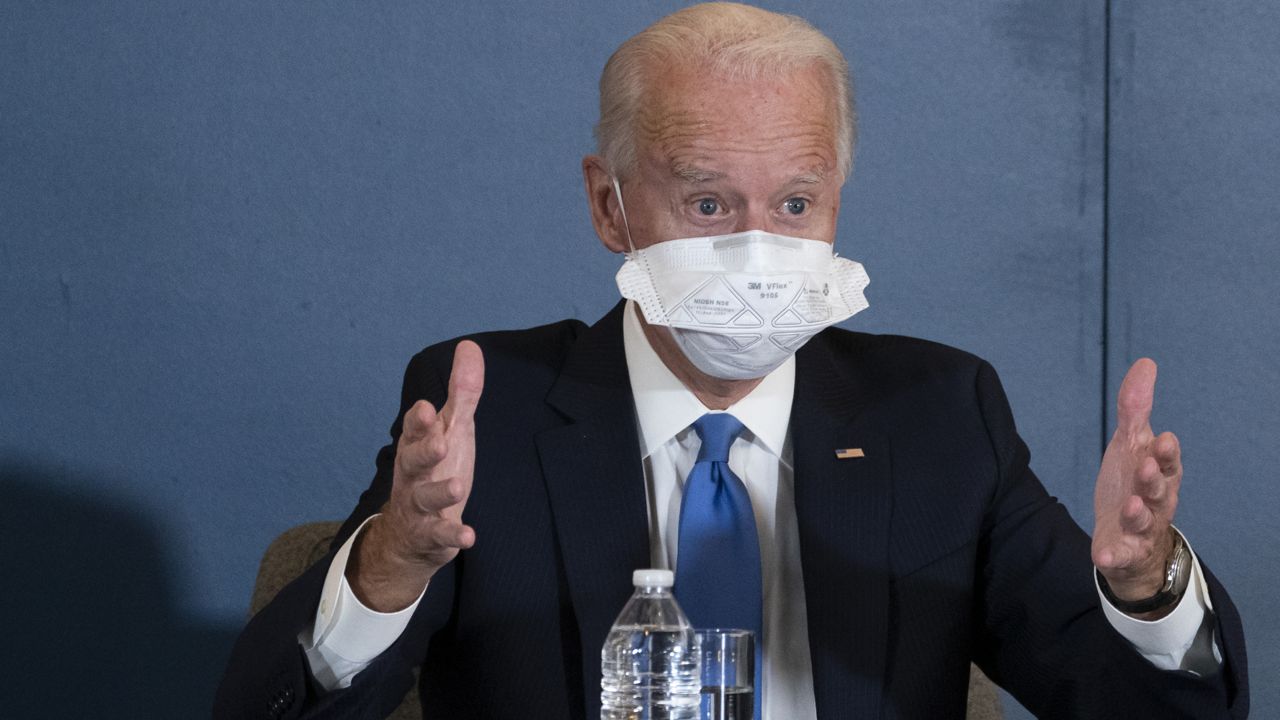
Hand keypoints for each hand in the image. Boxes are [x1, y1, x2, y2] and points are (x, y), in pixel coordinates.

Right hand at [348, 340, 483, 610]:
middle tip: (439, 444)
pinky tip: (468, 535)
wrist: (410, 534)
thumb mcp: (452, 429)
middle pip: (413, 460)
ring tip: (458, 487)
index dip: (419, 421)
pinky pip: (439, 535)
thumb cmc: (436, 468)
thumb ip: (462, 392)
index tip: (428, 408)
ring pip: (424, 498)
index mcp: (418, 444)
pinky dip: (451, 535)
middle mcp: (414, 473)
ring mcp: (419, 505)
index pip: (415, 429)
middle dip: (424, 451)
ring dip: (440, 492)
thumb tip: (469, 346)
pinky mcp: (430, 534)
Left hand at [1092, 358, 1181, 610]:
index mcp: (1159, 473)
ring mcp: (1138, 529)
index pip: (1166, 461)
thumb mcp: (1131, 443)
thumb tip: (1145, 363)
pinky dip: (1112, 556)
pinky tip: (1102, 555)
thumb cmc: (1132, 482)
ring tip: (1129, 506)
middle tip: (1147, 467)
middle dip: (1154, 479)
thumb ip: (1135, 407)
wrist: (1127, 538)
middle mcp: (1154, 502)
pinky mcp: (1121, 551)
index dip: (1166, 453)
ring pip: (1142, 522)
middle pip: (1158, 491)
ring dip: (1137, 514)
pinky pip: (1118, 556)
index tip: (1162, 439)